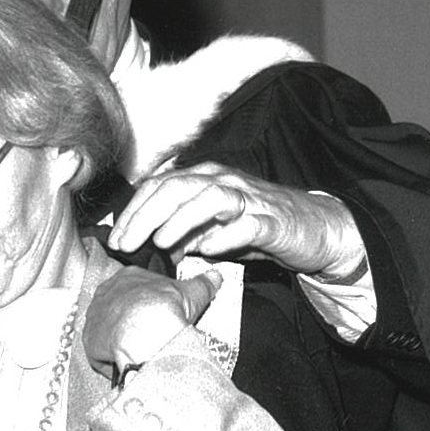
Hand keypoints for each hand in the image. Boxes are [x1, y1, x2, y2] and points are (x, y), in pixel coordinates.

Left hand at [83, 267, 219, 381]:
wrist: (147, 332)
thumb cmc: (166, 308)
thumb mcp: (192, 293)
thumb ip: (204, 283)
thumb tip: (215, 276)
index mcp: (127, 277)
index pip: (135, 289)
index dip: (148, 305)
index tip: (158, 317)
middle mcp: (105, 294)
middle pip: (119, 311)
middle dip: (133, 324)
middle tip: (151, 338)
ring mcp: (95, 317)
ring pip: (109, 331)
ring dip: (121, 342)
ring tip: (141, 354)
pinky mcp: (89, 341)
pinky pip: (101, 353)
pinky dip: (114, 361)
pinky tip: (129, 365)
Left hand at [107, 164, 363, 278]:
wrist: (314, 229)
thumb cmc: (257, 227)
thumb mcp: (212, 229)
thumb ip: (181, 234)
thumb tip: (147, 247)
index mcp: (205, 180)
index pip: (159, 186)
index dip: (133, 211)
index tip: (115, 239)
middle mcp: (224, 182)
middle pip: (177, 188)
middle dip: (146, 215)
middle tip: (127, 244)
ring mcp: (250, 199)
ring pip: (210, 198)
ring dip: (182, 219)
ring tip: (162, 243)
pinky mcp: (273, 221)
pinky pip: (247, 224)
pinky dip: (226, 235)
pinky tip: (209, 250)